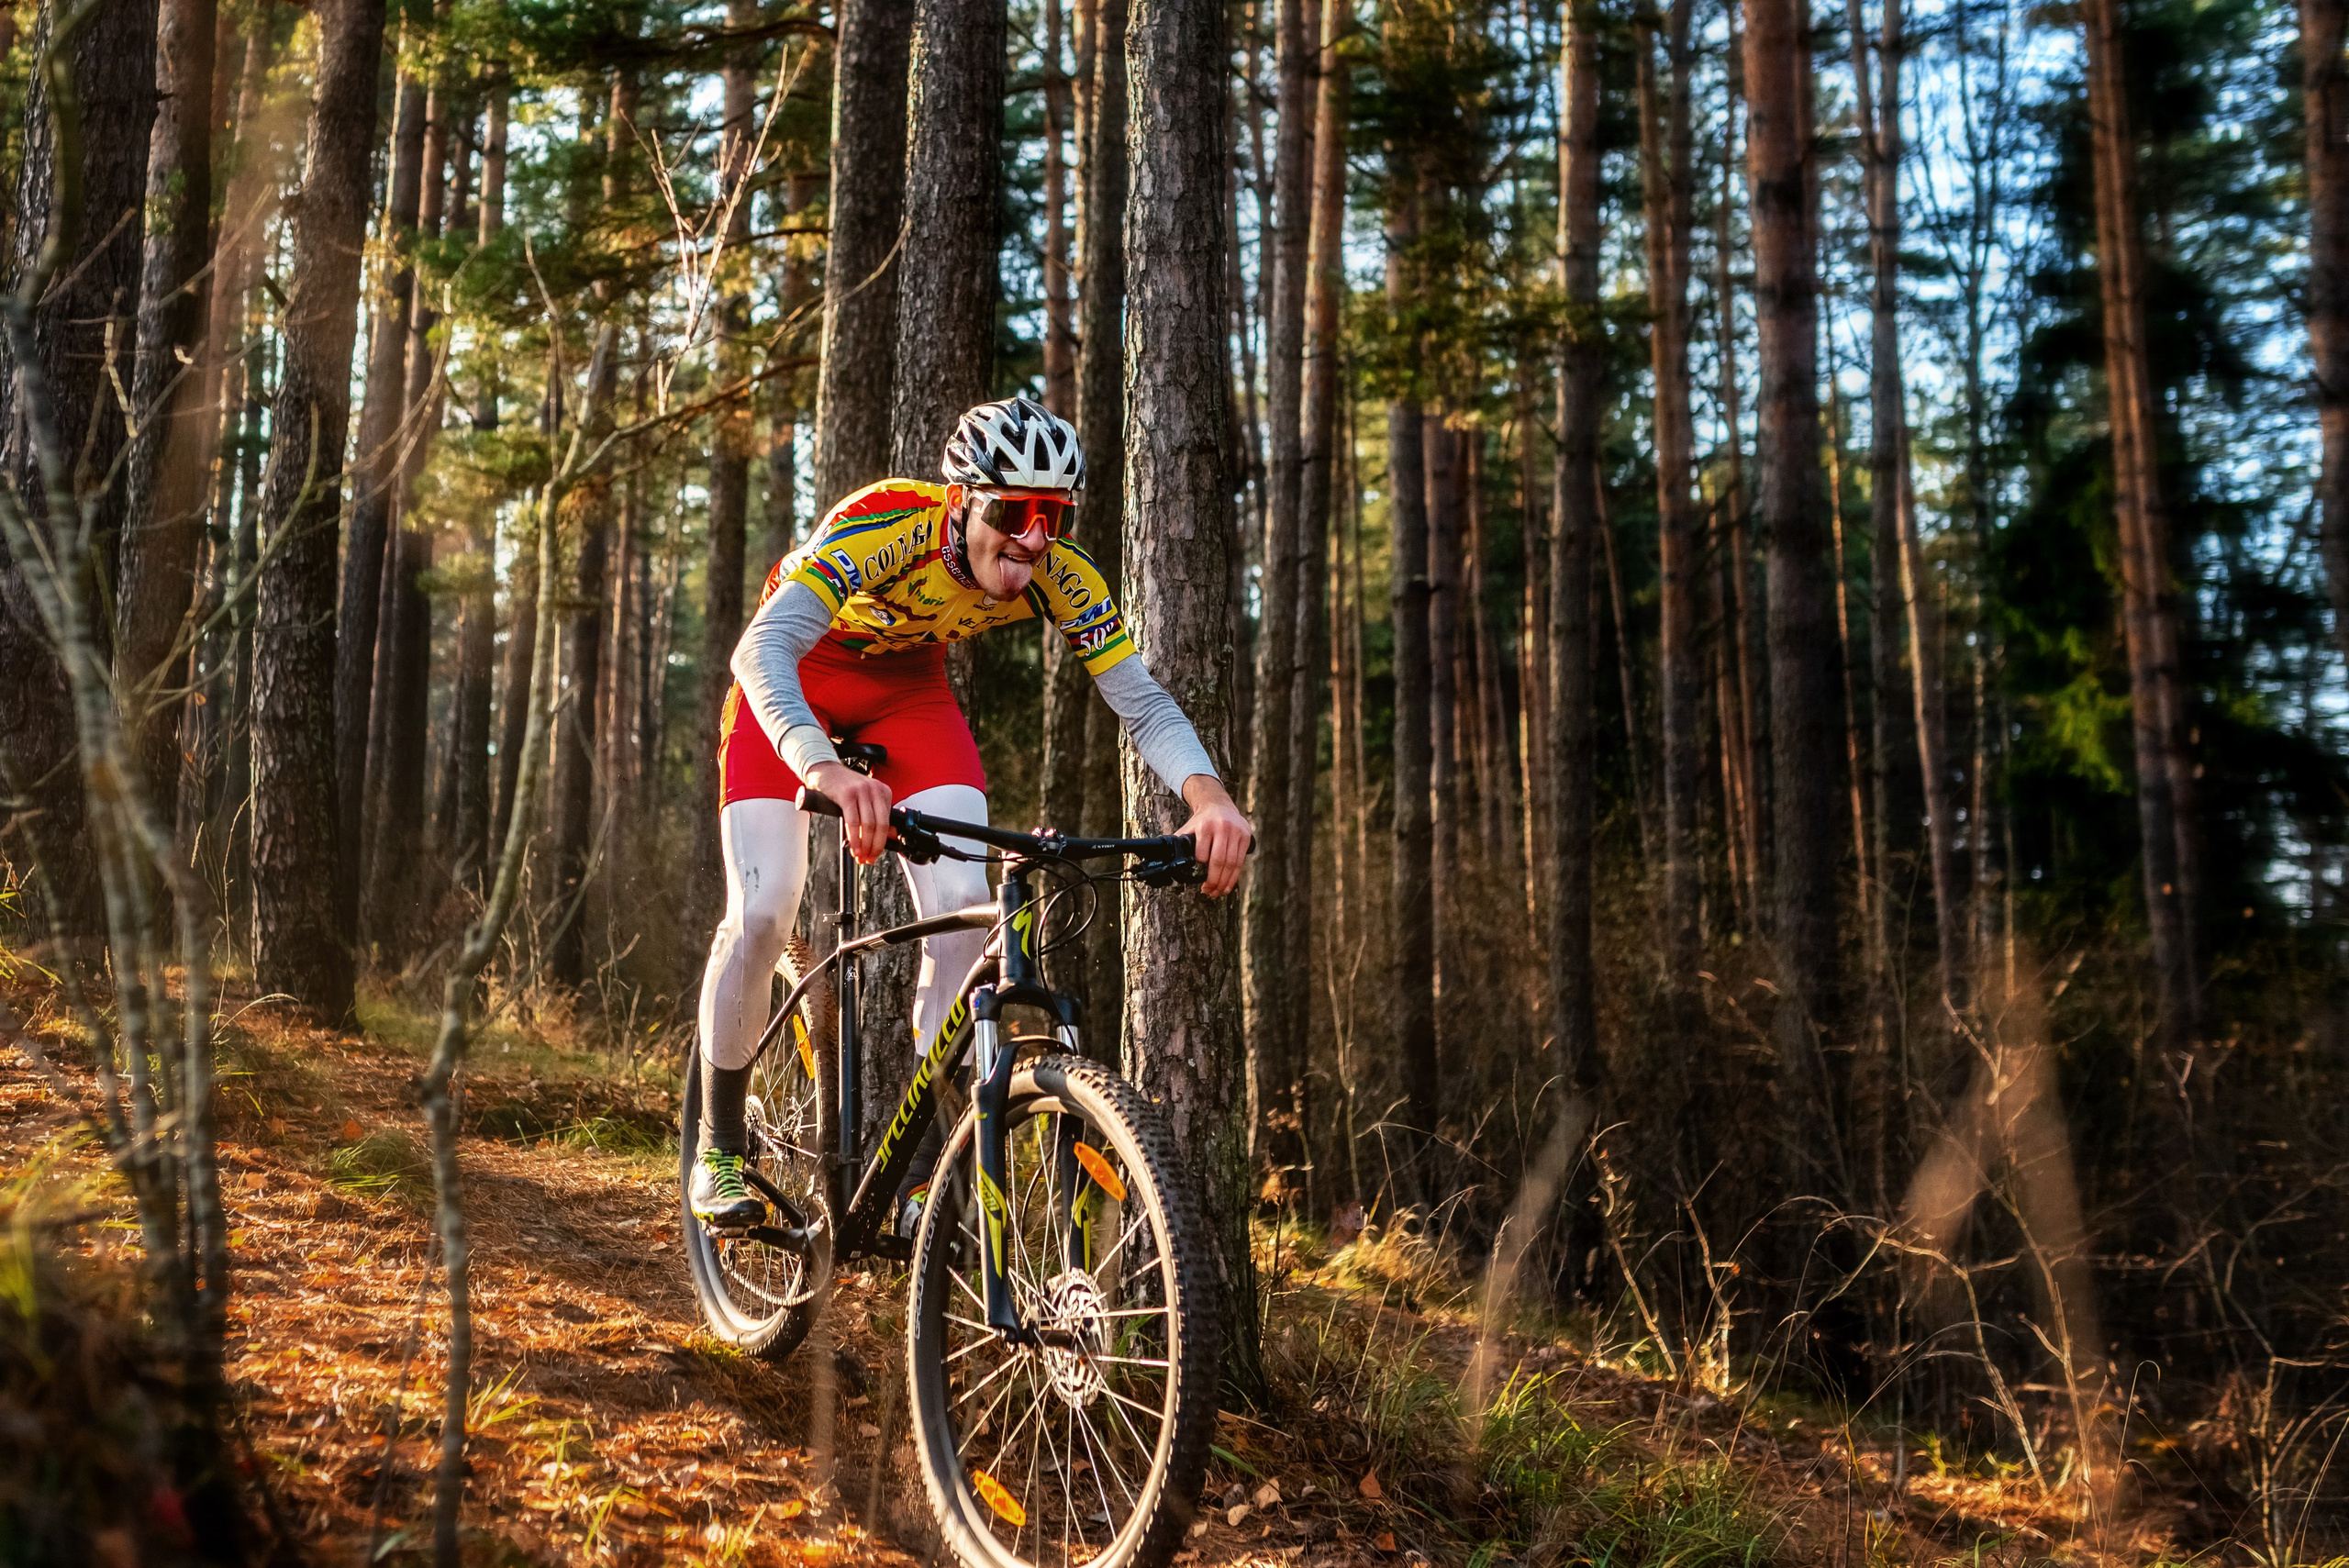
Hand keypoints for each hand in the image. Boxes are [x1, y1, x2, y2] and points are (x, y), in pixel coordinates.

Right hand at [808, 760, 894, 864]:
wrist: (824, 771)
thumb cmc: (844, 787)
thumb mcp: (864, 799)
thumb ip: (876, 815)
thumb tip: (890, 837)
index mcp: (884, 792)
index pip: (888, 822)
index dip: (882, 842)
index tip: (875, 854)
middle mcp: (875, 789)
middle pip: (881, 825)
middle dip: (875, 846)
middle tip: (869, 859)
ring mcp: (861, 791)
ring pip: (869, 825)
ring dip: (865, 845)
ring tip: (860, 856)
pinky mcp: (847, 794)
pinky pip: (854, 822)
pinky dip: (854, 838)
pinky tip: (853, 848)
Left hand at [1175, 775, 1251, 897]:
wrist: (1218, 804)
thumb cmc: (1201, 821)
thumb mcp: (1189, 827)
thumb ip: (1180, 842)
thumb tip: (1165, 859)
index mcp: (1205, 826)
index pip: (1203, 854)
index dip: (1201, 868)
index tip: (1199, 878)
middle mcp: (1222, 827)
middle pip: (1219, 860)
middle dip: (1214, 880)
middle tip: (1208, 892)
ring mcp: (1236, 832)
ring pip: (1232, 863)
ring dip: (1225, 881)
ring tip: (1217, 892)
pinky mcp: (1246, 836)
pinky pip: (1240, 861)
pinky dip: (1234, 876)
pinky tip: (1228, 885)